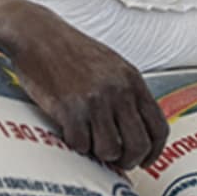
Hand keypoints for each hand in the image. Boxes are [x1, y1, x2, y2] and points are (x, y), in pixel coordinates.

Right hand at [0, 5, 168, 170]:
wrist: (38, 35)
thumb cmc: (71, 51)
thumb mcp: (112, 66)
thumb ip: (128, 94)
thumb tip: (138, 129)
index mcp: (132, 80)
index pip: (158, 128)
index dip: (154, 151)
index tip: (145, 160)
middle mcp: (118, 91)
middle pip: (138, 145)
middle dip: (128, 160)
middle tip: (116, 159)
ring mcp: (94, 100)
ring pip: (110, 150)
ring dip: (99, 153)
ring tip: (89, 140)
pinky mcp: (70, 108)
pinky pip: (81, 144)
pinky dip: (76, 144)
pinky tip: (71, 130)